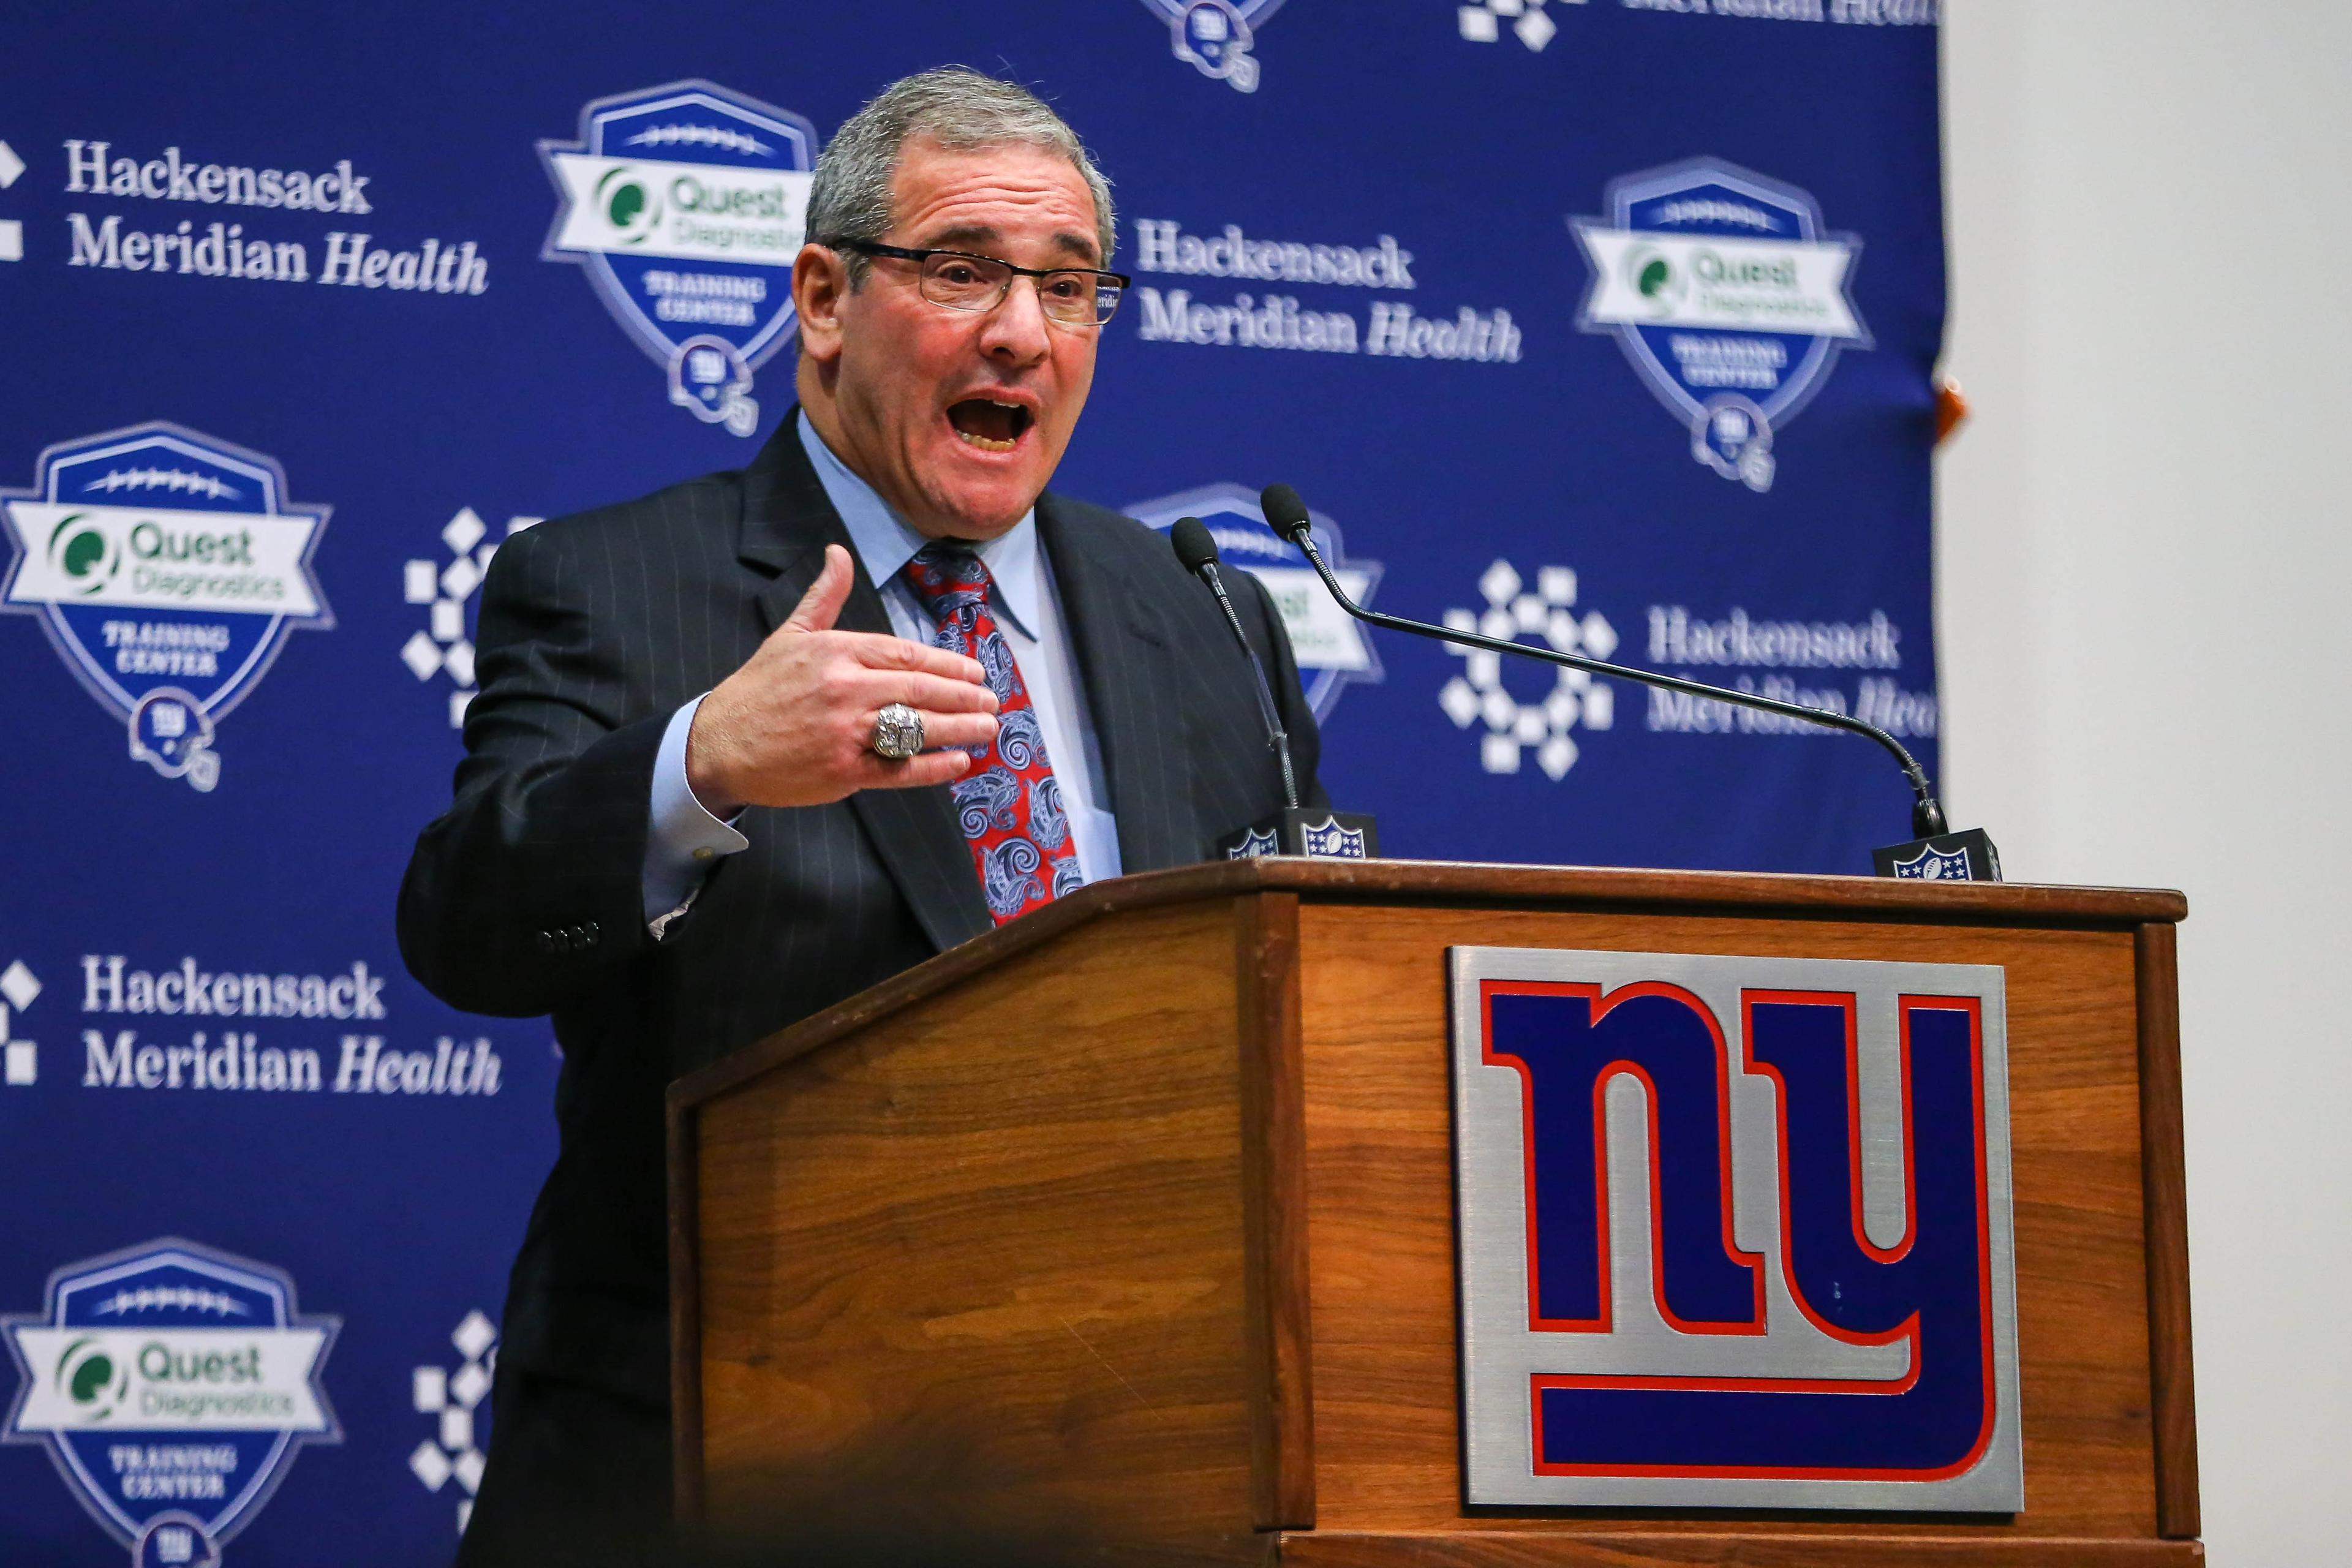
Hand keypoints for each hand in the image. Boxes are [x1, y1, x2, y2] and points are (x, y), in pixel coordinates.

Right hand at [685, 544, 997, 813]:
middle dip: (963, 695)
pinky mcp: (844, 771)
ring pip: (917, 728)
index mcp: (836, 652)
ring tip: (988, 727)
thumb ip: (825, 596)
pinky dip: (934, 767)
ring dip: (960, 728)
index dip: (947, 664)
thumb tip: (838, 551)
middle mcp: (845, 689)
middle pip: (920, 689)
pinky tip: (959, 762)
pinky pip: (900, 769)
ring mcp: (846, 732)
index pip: (905, 653)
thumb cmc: (759, 689)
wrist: (717, 745)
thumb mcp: (790, 634)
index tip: (975, 670)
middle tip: (991, 699)